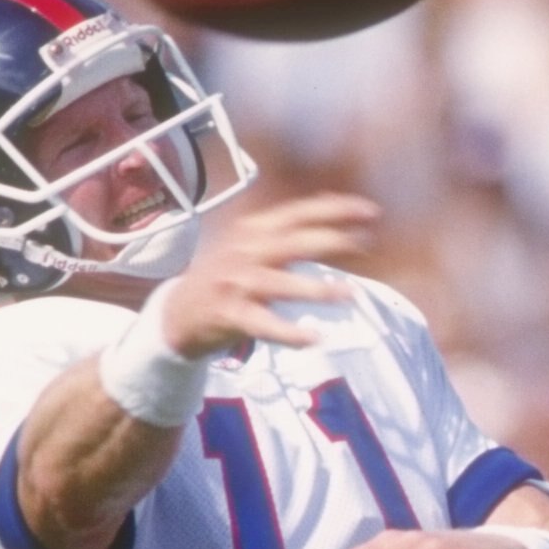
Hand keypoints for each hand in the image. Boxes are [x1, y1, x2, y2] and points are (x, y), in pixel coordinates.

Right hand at [156, 193, 381, 360]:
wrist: (178, 311)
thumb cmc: (225, 277)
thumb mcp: (250, 246)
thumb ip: (284, 233)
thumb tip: (332, 214)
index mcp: (253, 230)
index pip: (298, 213)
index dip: (335, 210)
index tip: (370, 212)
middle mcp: (245, 251)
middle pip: (292, 241)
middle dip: (331, 240)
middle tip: (365, 244)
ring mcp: (236, 283)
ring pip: (279, 283)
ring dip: (315, 288)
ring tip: (348, 294)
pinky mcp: (229, 314)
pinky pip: (263, 324)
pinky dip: (288, 332)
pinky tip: (313, 338)